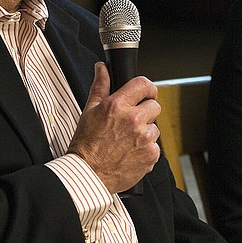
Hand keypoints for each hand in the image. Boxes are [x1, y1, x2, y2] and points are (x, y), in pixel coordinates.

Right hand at [68, 63, 160, 192]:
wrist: (89, 174)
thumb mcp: (89, 111)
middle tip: (132, 121)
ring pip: (155, 128)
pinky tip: (131, 152)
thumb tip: (102, 69)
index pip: (144, 85)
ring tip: (127, 140)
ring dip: (145, 132)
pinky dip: (146, 149)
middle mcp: (134, 120)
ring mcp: (144, 139)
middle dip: (146, 111)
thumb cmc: (86, 144)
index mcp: (118, 106)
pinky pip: (155, 146)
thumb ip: (100, 86)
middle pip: (155, 106)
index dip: (147, 88)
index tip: (147, 92)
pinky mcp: (151, 155)